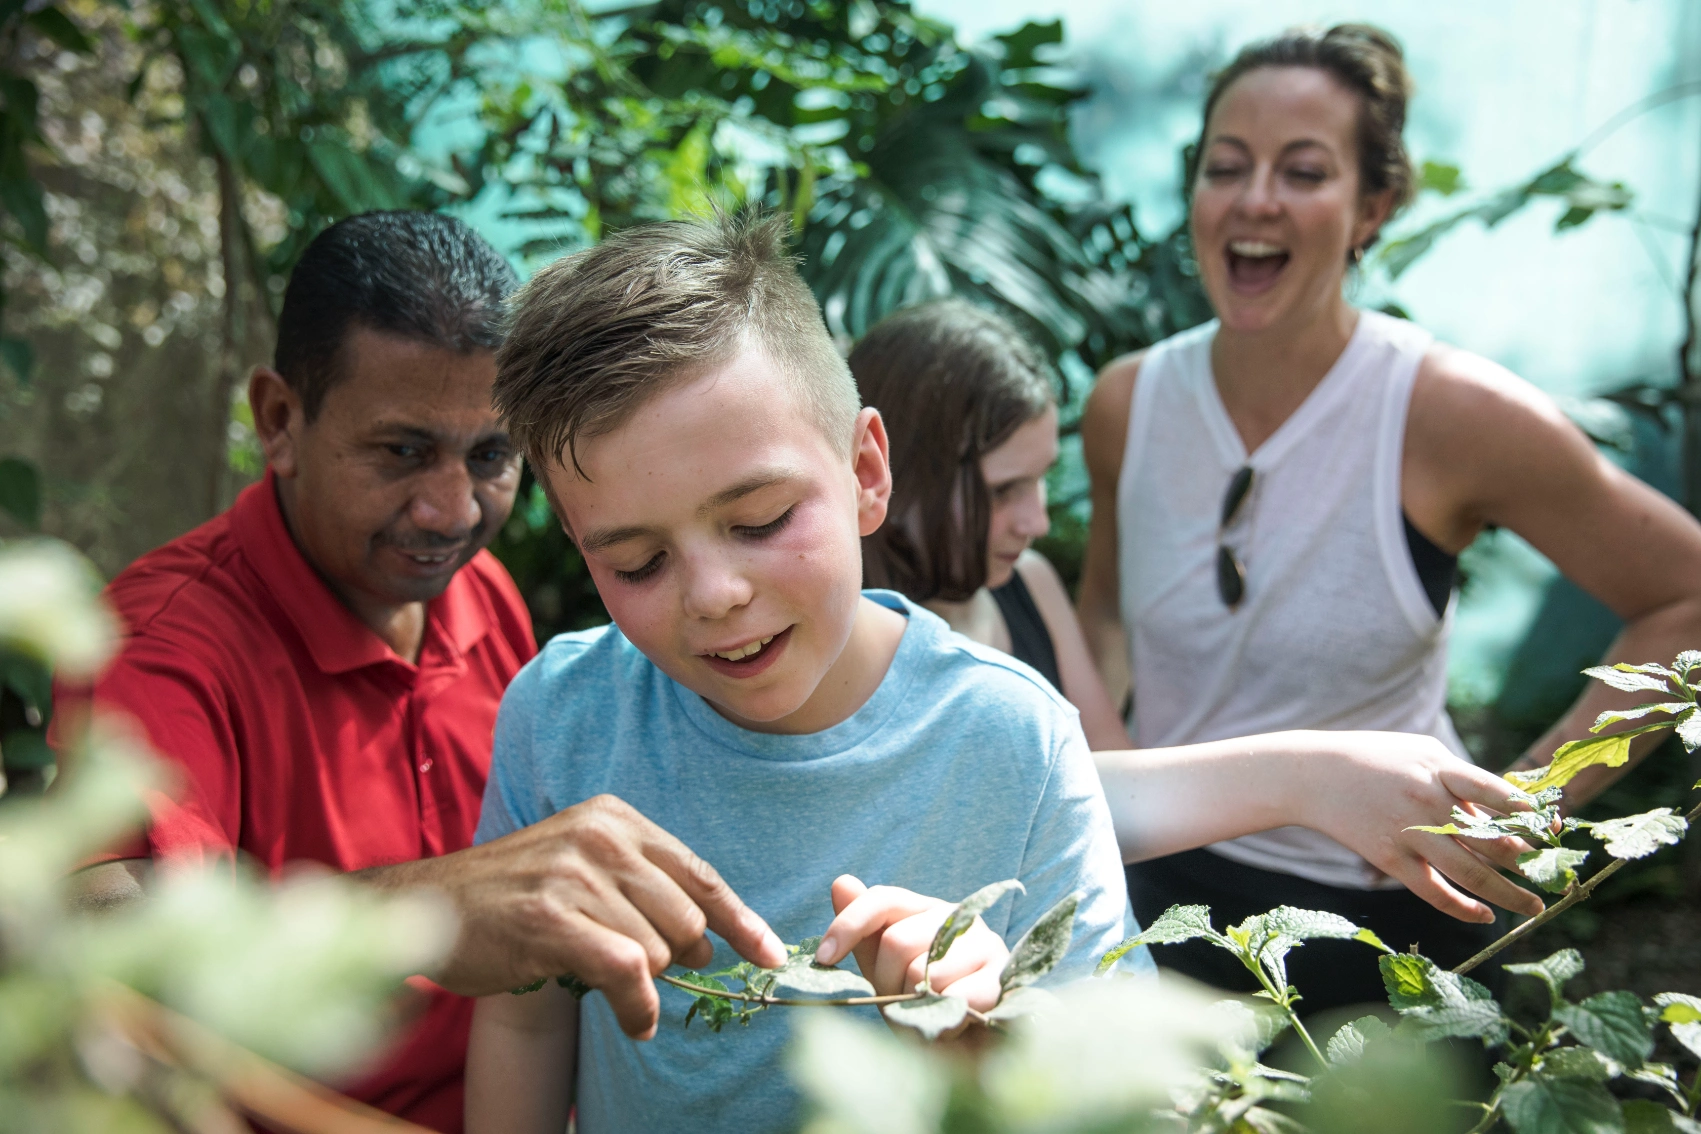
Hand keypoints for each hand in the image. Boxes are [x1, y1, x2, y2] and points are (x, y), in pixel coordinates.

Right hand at [357, 794, 784, 1038]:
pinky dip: (637, 1007)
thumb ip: (642, 888)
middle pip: (686, 919)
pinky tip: (632, 1020)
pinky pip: (628, 972)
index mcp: (615, 819)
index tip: (771, 954)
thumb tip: (709, 940)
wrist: (428, 907)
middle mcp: (601, 837)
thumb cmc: (511, 894)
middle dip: (679, 961)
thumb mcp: (582, 867)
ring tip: (613, 991)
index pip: (700, 874)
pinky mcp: (551, 917)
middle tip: (645, 977)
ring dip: (645, 989)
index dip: (740, 921)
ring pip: (658, 951)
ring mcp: (575, 874)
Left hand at [812, 876, 1007, 1011]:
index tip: (823, 958)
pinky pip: (958, 995)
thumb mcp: (885, 973)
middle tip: (901, 1006)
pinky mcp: (1003, 975)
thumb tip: (841, 882)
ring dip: (917, 1010)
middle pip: (897, 940)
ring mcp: (985, 943)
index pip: (882, 899)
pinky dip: (945, 1020)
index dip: (847, 925)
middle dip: (888, 985)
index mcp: (924, 911)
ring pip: (926, 972)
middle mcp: (957, 917)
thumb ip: (865, 934)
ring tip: (929, 1019)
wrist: (972, 1055)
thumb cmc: (924, 1009)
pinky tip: (953, 1026)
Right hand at [1297, 733, 1545, 922]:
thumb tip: (1507, 812)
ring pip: (1472, 873)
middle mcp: (1429, 801)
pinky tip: (1483, 915)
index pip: (1499, 793)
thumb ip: (1462, 779)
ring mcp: (1408, 832)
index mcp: (1440, 768)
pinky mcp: (1389, 857)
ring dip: (1509, 895)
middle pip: (1493, 840)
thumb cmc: (1374, 758)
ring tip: (1533, 907)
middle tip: (1551, 875)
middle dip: (1529, 862)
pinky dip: (1463, 908)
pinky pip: (1434, 891)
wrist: (1312, 774)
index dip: (1532, 815)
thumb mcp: (1420, 752)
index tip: (1555, 830)